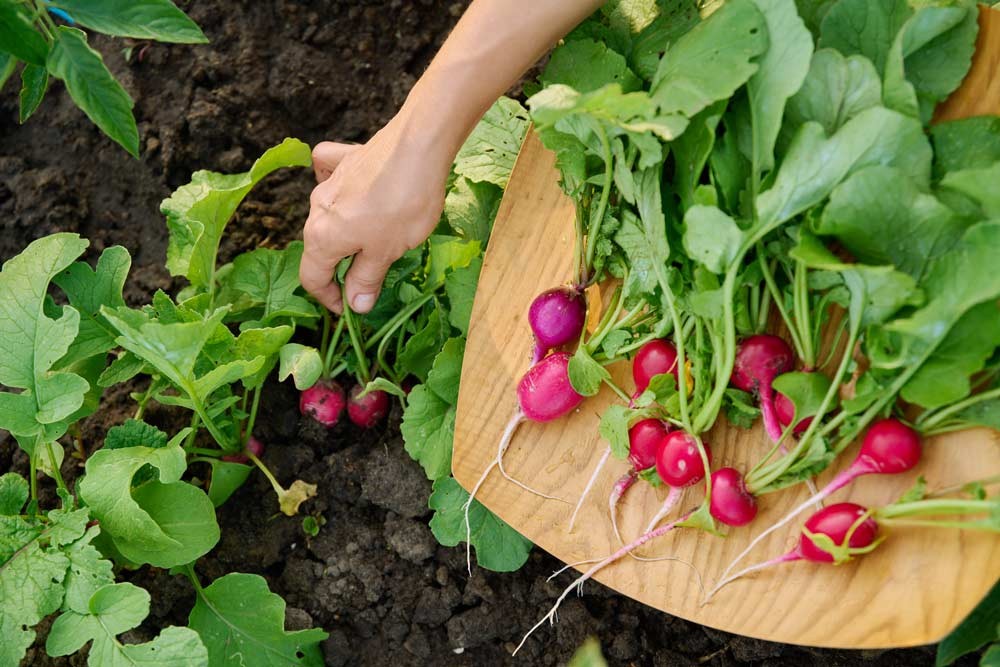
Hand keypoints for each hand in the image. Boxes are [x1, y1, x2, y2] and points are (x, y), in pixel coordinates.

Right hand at [300, 114, 449, 312]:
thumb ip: (366, 279)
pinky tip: (354, 192)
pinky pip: (330, 177)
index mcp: (321, 237)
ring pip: (329, 217)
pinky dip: (340, 190)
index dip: (330, 299)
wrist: (418, 145)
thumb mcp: (387, 252)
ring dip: (347, 234)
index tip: (352, 307)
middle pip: (320, 248)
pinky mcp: (345, 159)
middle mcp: (317, 209)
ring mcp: (329, 181)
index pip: (312, 278)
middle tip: (371, 277)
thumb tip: (355, 305)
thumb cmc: (403, 205)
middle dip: (341, 268)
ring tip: (379, 239)